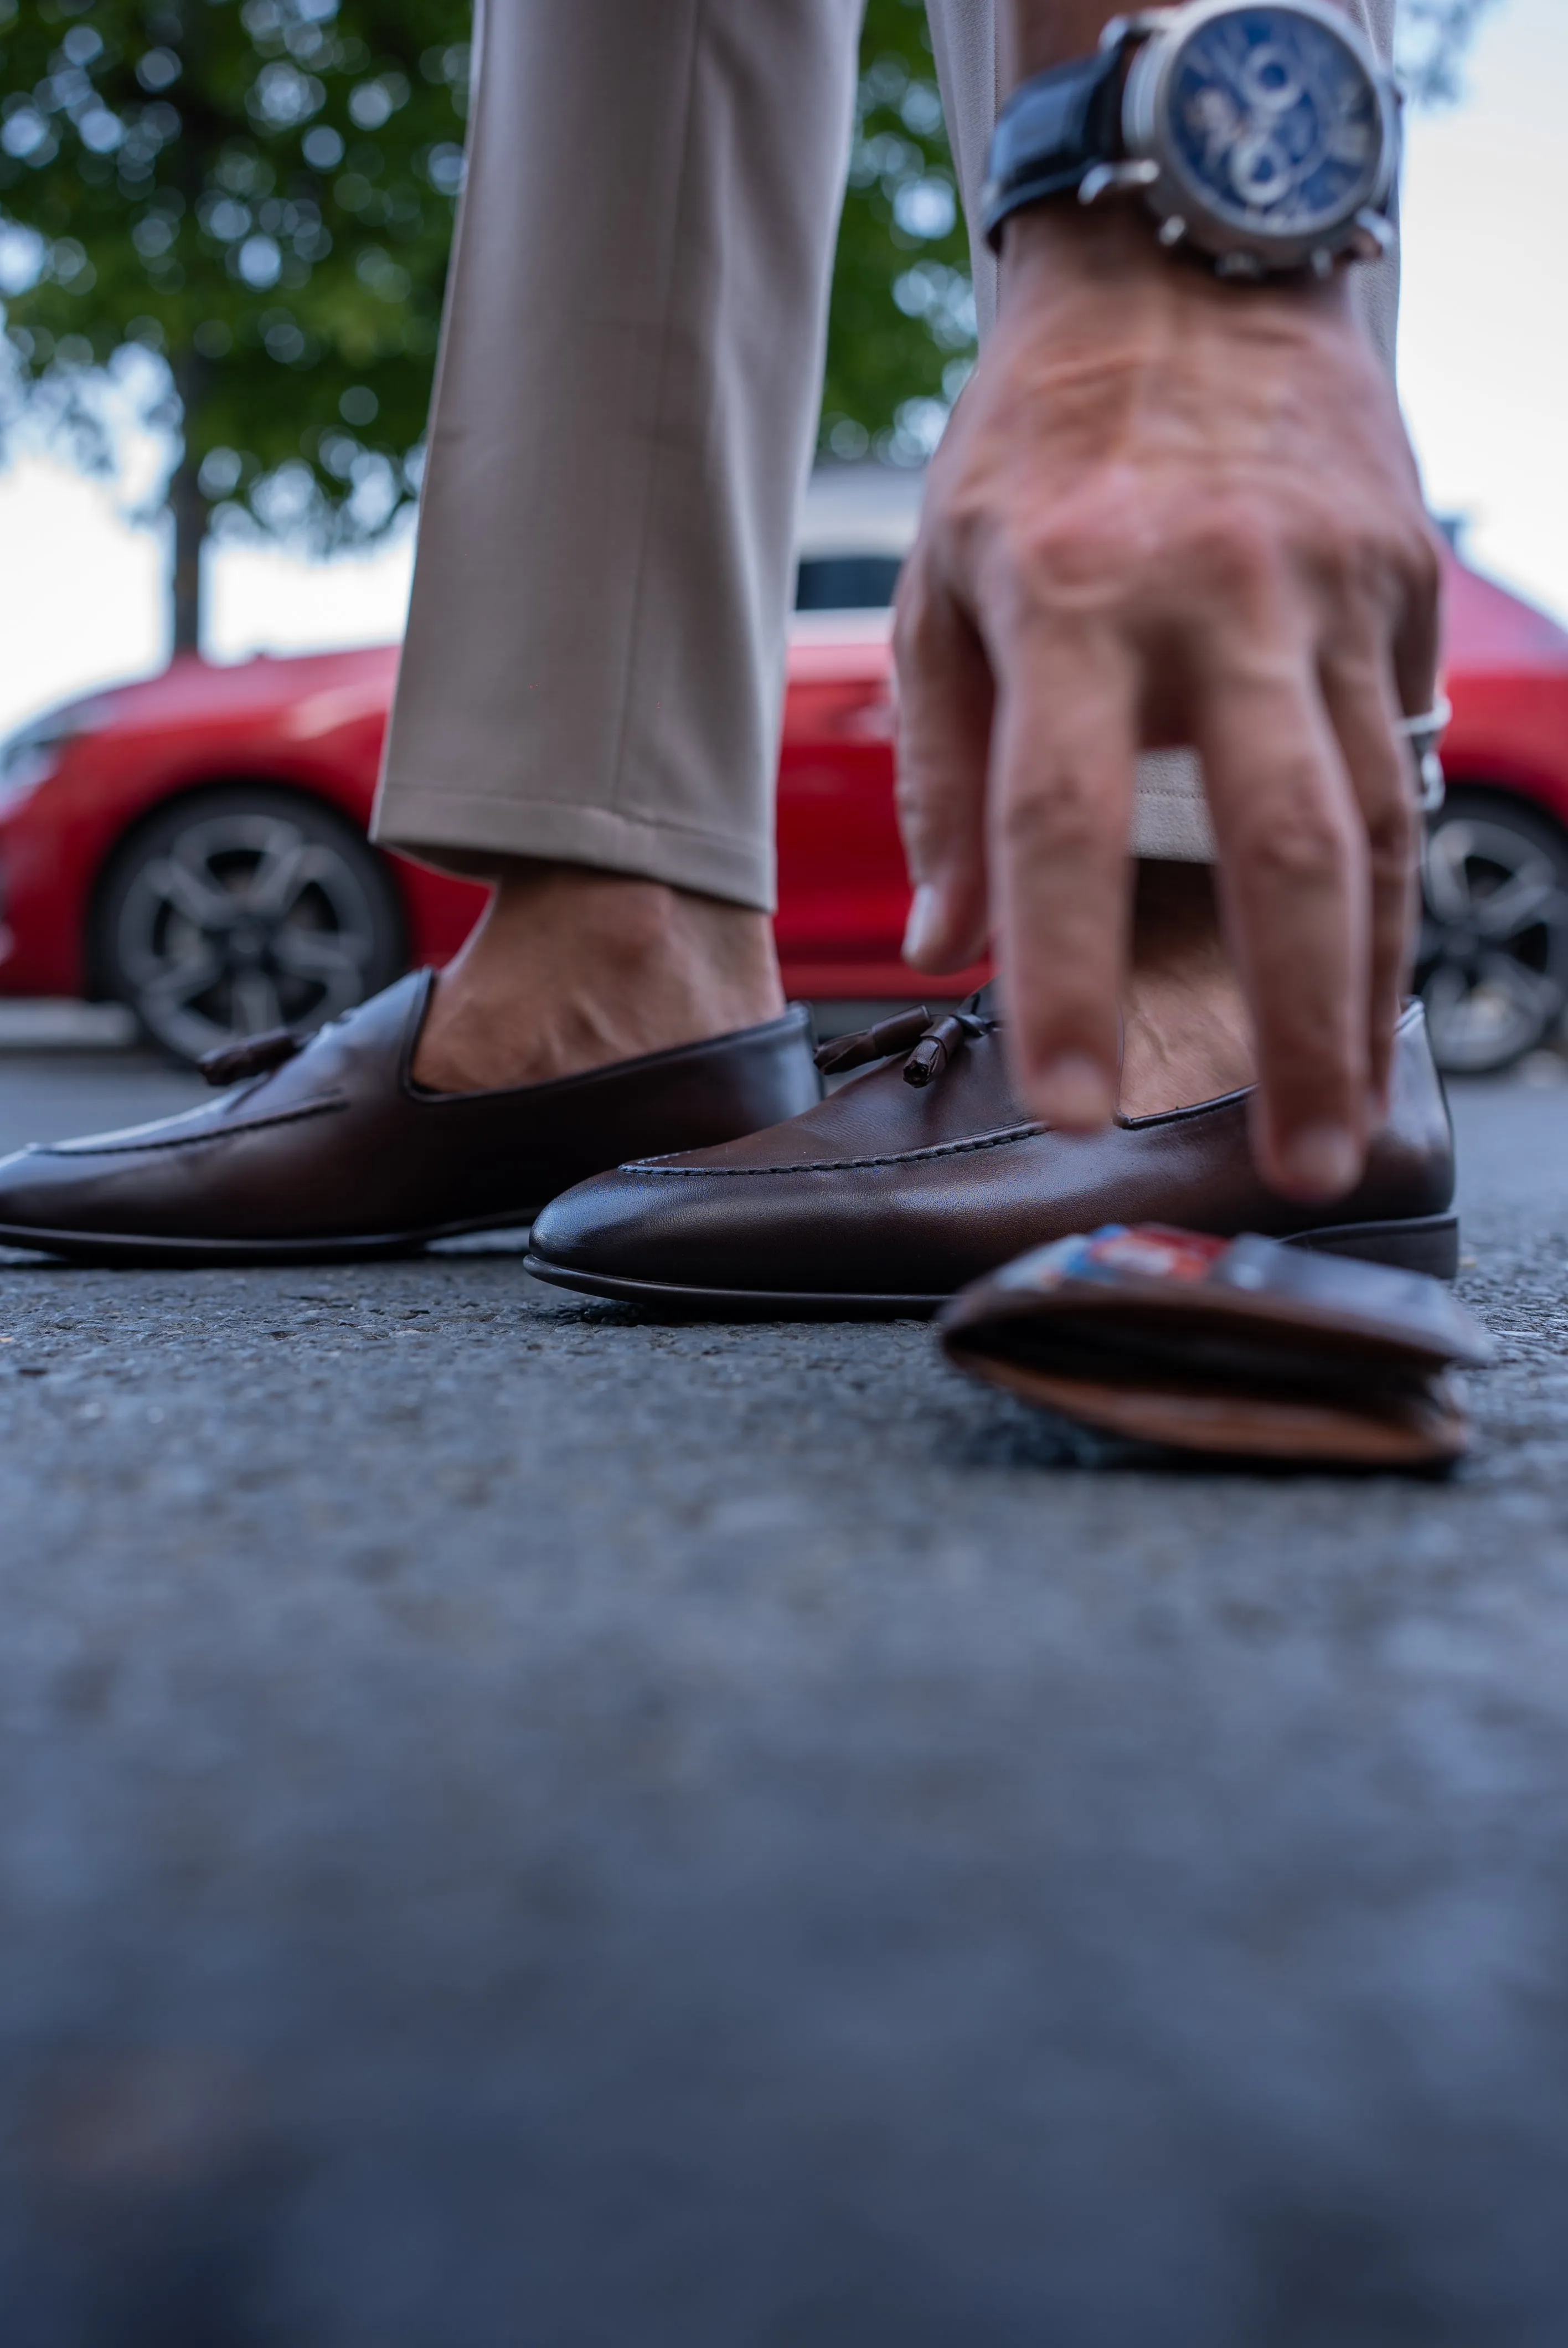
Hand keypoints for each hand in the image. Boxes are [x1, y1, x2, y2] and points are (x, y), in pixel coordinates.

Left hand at [894, 205, 1442, 1201]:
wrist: (1189, 266)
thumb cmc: (1038, 442)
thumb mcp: (940, 584)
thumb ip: (940, 772)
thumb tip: (947, 943)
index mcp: (1070, 594)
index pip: (1063, 821)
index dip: (1067, 977)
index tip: (1071, 1107)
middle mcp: (1220, 597)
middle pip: (1286, 849)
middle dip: (1300, 1028)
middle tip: (1293, 1165)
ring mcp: (1333, 590)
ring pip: (1377, 829)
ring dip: (1368, 993)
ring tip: (1345, 1117)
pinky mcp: (1403, 588)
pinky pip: (1399, 767)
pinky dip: (1388, 891)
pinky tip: (1369, 987)